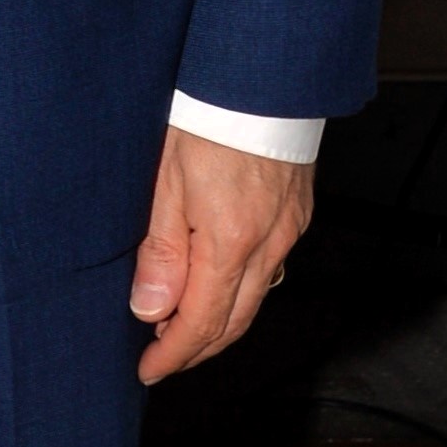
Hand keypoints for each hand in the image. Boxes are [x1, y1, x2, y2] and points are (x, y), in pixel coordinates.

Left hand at [128, 127, 313, 385]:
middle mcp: (269, 243)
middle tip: (163, 359)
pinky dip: (242, 292)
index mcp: (230, 241)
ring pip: (256, 299)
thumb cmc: (205, 118)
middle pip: (235, 320)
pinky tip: (219, 287)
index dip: (174, 354)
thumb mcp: (164, 182)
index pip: (202, 322)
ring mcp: (289, 229)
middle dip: (197, 349)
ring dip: (220, 323)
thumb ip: (161, 251)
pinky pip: (271, 270)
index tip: (149, 370)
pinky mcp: (297, 214)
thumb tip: (151, 309)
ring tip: (182, 330)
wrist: (260, 77)